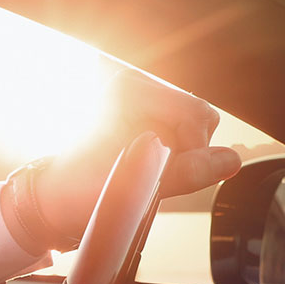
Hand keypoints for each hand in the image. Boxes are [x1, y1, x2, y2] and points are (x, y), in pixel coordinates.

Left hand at [34, 70, 243, 241]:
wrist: (55, 199)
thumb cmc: (79, 191)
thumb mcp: (135, 187)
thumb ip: (185, 172)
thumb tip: (229, 160)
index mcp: (127, 90)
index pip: (196, 114)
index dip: (191, 150)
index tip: (160, 173)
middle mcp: (134, 85)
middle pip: (200, 116)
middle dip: (187, 150)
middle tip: (150, 172)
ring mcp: (141, 97)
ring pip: (196, 125)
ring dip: (180, 153)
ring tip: (144, 169)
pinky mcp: (146, 112)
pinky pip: (183, 131)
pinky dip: (174, 152)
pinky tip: (147, 163)